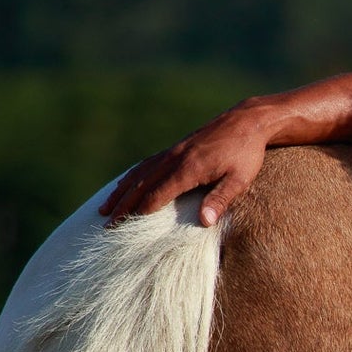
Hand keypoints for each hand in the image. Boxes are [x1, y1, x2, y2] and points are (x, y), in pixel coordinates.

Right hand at [100, 103, 272, 226]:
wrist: (246, 121)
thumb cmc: (246, 154)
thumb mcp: (240, 180)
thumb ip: (220, 200)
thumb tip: (204, 222)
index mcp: (188, 169)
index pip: (157, 195)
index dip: (141, 213)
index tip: (126, 229)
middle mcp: (173, 159)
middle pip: (141, 187)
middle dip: (124, 207)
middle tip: (108, 226)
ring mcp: (171, 153)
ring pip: (139, 175)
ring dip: (120, 193)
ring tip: (105, 209)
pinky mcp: (174, 149)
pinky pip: (146, 165)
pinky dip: (131, 177)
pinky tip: (124, 186)